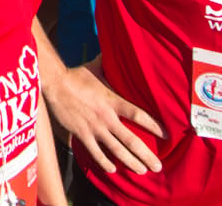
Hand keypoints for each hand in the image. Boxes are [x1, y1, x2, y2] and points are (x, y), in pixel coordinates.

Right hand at [42, 62, 164, 174]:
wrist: (55, 85)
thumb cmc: (75, 76)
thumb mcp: (95, 68)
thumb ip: (106, 64)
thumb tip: (113, 51)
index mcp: (112, 101)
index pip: (138, 115)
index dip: (154, 125)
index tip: (167, 134)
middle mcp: (106, 117)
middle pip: (130, 140)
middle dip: (146, 155)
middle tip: (158, 166)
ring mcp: (94, 128)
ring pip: (116, 150)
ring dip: (131, 162)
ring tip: (142, 170)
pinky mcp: (82, 134)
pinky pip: (95, 153)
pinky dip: (105, 162)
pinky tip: (113, 169)